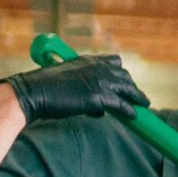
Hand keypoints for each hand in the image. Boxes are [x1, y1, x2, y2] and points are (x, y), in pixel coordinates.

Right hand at [0, 55, 150, 123]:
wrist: (33, 93)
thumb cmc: (44, 89)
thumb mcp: (67, 81)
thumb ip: (84, 87)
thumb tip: (99, 108)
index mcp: (87, 60)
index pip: (114, 62)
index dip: (121, 73)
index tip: (124, 81)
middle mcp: (97, 67)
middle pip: (124, 75)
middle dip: (131, 86)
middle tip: (137, 97)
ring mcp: (100, 81)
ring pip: (127, 89)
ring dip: (136, 97)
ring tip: (144, 105)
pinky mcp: (100, 96)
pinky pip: (122, 104)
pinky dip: (129, 110)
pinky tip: (133, 116)